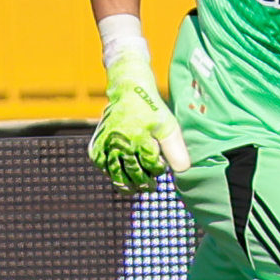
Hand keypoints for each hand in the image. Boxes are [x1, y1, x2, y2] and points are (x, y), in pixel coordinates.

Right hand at [88, 48, 190, 192]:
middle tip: (150, 187)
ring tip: (135, 190)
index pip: (152, 167)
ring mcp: (106, 146)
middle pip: (133, 174)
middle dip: (144, 183)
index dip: (159, 171)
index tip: (161, 169)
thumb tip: (183, 171)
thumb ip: (175, 149)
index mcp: (139, 139)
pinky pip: (103, 167)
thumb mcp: (168, 125)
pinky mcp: (96, 145)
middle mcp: (120, 144)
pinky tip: (119, 178)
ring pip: (116, 174)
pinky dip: (111, 174)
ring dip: (126, 184)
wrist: (128, 90)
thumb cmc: (150, 108)